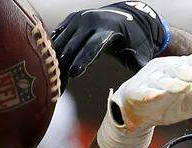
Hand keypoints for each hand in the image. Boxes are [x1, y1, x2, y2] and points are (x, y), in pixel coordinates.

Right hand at [53, 1, 169, 84]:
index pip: (92, 46)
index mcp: (108, 30)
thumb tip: (142, 80)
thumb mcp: (140, 53)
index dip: (82, 60)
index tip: (74, 74)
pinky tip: (48, 67)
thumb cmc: (135, 41)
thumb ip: (139, 66)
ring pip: (62, 41)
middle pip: (73, 46)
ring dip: (55, 61)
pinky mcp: (71, 19)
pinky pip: (58, 35)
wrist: (129, 16)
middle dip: (65, 66)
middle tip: (58, 86)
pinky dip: (53, 50)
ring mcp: (79, 18)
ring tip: (51, 81)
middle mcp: (91, 21)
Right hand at [108, 44, 191, 130]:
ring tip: (183, 87)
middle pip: (178, 69)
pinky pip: (143, 93)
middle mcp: (165, 72)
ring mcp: (151, 81)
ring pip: (162, 81)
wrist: (136, 110)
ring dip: (172, 84)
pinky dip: (149, 94)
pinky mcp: (138, 93)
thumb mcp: (190, 102)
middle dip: (188, 71)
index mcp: (179, 70)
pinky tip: (155, 95)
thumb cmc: (166, 101)